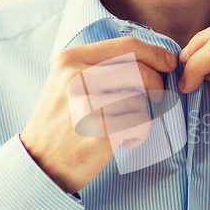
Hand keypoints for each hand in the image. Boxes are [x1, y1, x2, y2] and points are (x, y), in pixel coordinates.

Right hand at [21, 37, 176, 192]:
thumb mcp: (68, 81)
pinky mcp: (99, 130)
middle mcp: (77, 76)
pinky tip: (118, 140)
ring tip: (120, 124)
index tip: (170, 63)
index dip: (155, 53)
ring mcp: (87, 103)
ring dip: (139, 114)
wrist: (40, 163)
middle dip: (157, 83)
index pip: (128, 46)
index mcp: (71, 58)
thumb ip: (102, 66)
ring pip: (139, 99)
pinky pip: (137, 124)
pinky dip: (135, 134)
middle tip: (155, 97)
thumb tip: (151, 60)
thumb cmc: (62, 121)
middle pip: (140, 70)